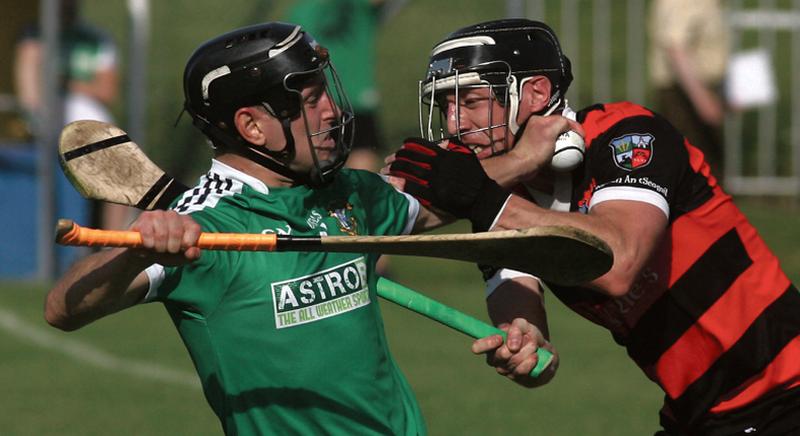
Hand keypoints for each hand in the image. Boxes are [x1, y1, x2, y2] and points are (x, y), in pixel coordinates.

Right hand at [129, 210, 201, 265]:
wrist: (146, 253)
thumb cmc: (167, 253)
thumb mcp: (182, 258)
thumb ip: (192, 255)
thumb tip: (193, 250)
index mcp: (188, 222)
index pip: (194, 228)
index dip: (189, 242)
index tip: (182, 250)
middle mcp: (174, 215)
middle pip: (176, 232)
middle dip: (172, 248)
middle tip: (167, 251)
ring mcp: (158, 214)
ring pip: (162, 234)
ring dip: (159, 247)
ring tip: (157, 248)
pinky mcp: (144, 217)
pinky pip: (148, 233)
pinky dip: (149, 244)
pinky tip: (148, 245)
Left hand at [387, 137, 510, 230]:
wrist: (482, 197)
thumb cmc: (475, 176)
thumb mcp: (467, 156)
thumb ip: (454, 147)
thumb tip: (443, 142)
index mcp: (444, 155)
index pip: (421, 145)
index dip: (407, 145)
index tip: (400, 147)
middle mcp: (438, 166)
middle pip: (411, 159)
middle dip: (396, 158)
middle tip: (388, 160)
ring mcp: (436, 181)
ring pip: (410, 172)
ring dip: (395, 171)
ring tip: (385, 171)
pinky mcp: (435, 195)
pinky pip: (415, 188)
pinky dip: (402, 185)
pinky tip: (393, 183)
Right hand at [472, 318, 557, 386]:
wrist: (542, 349)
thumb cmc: (527, 335)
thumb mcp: (523, 325)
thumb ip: (515, 329)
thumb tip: (512, 347)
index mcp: (490, 345)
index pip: (478, 347)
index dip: (487, 343)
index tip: (500, 338)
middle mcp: (495, 360)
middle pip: (502, 354)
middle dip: (519, 344)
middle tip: (527, 338)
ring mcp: (505, 371)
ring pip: (515, 361)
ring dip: (528, 350)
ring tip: (534, 346)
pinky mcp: (518, 379)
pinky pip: (522, 371)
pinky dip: (531, 361)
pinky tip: (535, 357)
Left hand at [511, 115, 584, 177]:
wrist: (523, 166)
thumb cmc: (534, 151)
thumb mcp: (550, 132)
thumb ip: (560, 123)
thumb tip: (569, 124)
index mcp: (540, 119)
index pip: (563, 118)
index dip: (575, 125)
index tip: (581, 135)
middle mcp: (539, 126)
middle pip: (561, 126)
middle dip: (571, 132)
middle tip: (579, 140)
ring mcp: (539, 136)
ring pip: (558, 135)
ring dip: (567, 140)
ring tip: (574, 146)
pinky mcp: (539, 147)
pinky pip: (554, 144)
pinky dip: (561, 147)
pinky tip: (564, 153)